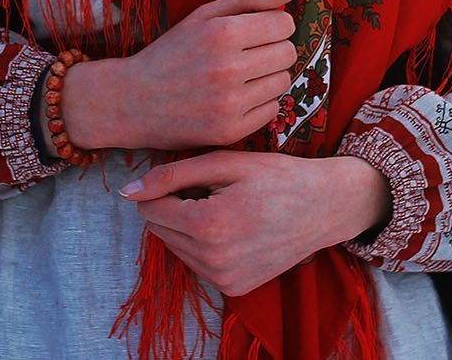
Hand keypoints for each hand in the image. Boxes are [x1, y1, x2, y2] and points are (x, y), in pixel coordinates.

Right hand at [60, 0, 299, 152]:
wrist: (134, 100)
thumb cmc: (172, 52)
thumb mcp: (203, 15)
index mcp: (222, 33)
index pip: (284, 24)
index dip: (273, 25)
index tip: (256, 31)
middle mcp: (229, 68)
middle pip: (288, 53)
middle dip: (274, 50)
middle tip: (249, 54)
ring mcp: (230, 103)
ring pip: (283, 81)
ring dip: (268, 77)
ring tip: (240, 76)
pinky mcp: (230, 130)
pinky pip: (272, 110)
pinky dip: (259, 102)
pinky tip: (236, 97)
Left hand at [118, 150, 392, 297]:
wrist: (324, 207)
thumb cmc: (276, 176)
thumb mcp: (224, 162)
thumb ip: (171, 174)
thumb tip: (127, 191)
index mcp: (208, 225)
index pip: (149, 209)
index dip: (165, 187)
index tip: (194, 177)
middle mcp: (213, 260)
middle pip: (159, 229)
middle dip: (174, 206)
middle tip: (213, 191)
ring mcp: (224, 279)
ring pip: (175, 247)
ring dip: (187, 226)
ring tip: (225, 207)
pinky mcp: (234, 289)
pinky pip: (196, 263)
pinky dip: (204, 244)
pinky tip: (234, 227)